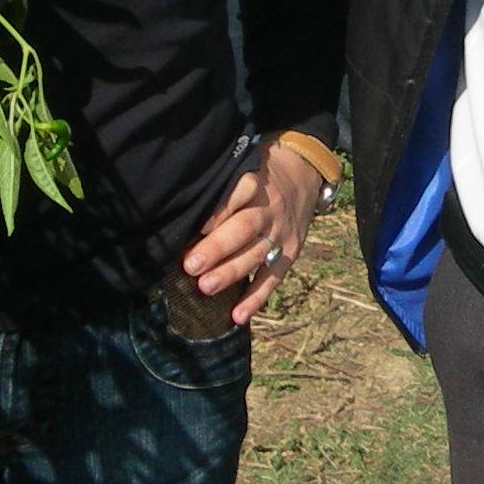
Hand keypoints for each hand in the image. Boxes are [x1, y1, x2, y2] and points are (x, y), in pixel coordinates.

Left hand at [180, 144, 323, 326]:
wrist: (304, 174)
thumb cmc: (259, 174)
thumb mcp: (243, 168)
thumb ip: (220, 188)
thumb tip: (180, 211)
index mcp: (255, 184)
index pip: (238, 194)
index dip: (219, 210)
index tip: (198, 226)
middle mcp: (269, 209)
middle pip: (244, 228)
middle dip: (217, 248)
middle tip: (191, 265)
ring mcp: (282, 233)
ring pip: (256, 255)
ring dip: (231, 273)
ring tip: (205, 287)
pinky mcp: (290, 253)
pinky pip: (272, 279)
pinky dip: (256, 299)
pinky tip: (237, 315)